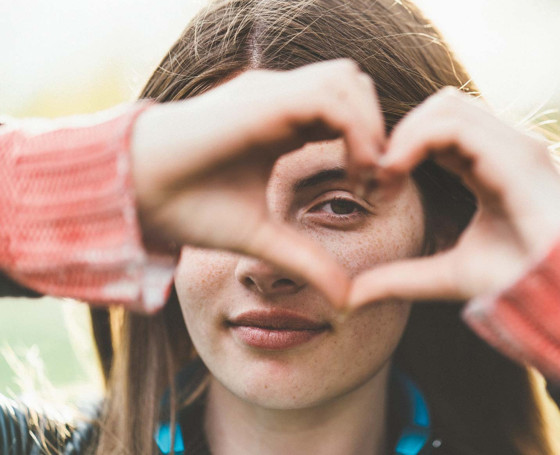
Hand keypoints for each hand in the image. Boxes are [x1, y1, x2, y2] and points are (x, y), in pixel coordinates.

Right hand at [131, 59, 384, 306]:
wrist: (136, 195)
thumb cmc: (189, 210)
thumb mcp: (263, 239)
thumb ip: (307, 262)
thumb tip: (347, 301)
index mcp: (283, 125)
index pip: (347, 113)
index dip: (372, 146)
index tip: (381, 191)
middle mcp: (281, 101)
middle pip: (355, 87)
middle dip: (379, 129)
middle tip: (383, 180)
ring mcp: (271, 94)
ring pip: (348, 81)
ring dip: (370, 126)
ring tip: (369, 176)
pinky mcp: (262, 100)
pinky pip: (328, 98)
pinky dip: (354, 128)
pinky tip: (355, 170)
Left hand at [348, 88, 559, 307]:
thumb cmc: (516, 283)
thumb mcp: (447, 276)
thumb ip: (402, 278)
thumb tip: (354, 296)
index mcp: (491, 166)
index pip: (441, 128)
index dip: (403, 144)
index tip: (377, 182)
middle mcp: (505, 148)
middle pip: (441, 107)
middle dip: (401, 132)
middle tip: (375, 173)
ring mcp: (515, 146)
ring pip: (447, 106)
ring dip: (406, 133)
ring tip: (385, 172)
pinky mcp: (519, 155)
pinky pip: (456, 124)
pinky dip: (417, 138)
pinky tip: (398, 169)